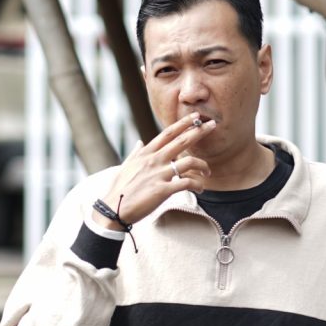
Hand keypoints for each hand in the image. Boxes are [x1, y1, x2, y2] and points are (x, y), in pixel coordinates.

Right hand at [95, 112, 216, 229]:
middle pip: (181, 141)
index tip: (196, 116)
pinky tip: (200, 189)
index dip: (183, 123)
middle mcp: (154, 160)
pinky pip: (187, 183)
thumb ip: (135, 153)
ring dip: (203, 165)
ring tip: (207, 172)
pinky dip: (197, 185)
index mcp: (146, 153)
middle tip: (212, 125)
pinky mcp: (163, 190)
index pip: (168, 133)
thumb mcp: (126, 166)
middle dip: (199, 131)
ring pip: (189, 162)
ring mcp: (159, 174)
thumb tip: (139, 142)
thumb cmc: (119, 189)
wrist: (113, 208)